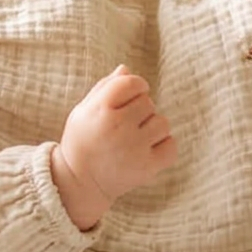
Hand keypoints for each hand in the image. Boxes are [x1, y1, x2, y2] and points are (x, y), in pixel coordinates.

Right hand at [51, 67, 175, 230]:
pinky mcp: (147, 168)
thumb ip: (105, 87)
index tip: (131, 95)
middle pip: (148, 102)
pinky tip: (148, 149)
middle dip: (140, 109)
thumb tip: (126, 69)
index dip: (136, 86)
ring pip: (162, 122)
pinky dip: (164, 146)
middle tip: (126, 123)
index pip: (132, 83)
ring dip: (152, 127)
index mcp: (100, 110)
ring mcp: (134, 149)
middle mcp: (118, 127)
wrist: (80, 182)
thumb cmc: (83, 140)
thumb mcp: (84, 110)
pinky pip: (171, 146)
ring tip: (136, 137)